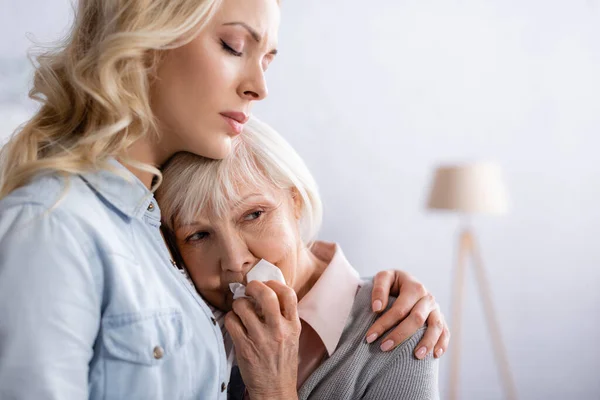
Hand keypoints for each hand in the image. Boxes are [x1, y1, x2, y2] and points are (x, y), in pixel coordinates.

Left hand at [224, 280, 300, 399]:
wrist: (275, 390)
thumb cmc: (282, 363)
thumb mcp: (292, 337)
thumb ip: (284, 317)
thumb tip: (269, 294)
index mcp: (293, 326)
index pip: (289, 294)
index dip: (275, 283)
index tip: (267, 284)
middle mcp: (278, 330)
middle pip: (266, 295)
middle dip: (254, 287)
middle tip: (249, 289)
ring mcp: (260, 338)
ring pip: (243, 306)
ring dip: (238, 304)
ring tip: (240, 309)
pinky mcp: (244, 347)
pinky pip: (232, 322)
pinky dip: (230, 318)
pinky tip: (235, 323)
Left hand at [365, 270, 449, 359]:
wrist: (406, 282)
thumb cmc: (393, 283)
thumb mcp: (384, 277)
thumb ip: (379, 290)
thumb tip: (377, 308)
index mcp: (414, 287)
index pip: (399, 309)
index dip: (384, 324)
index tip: (369, 337)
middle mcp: (427, 298)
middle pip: (416, 319)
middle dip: (400, 335)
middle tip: (383, 348)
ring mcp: (436, 309)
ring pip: (435, 327)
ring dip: (427, 342)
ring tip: (417, 356)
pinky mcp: (440, 318)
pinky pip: (445, 332)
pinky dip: (443, 343)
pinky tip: (435, 355)